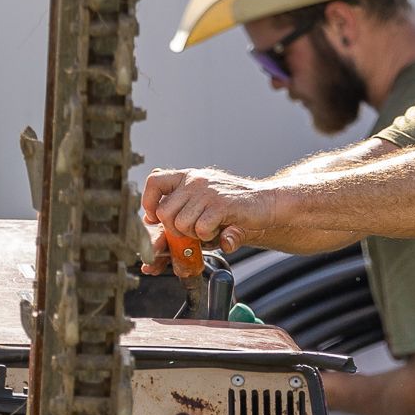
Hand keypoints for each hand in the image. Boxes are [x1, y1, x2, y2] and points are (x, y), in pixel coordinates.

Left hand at [141, 165, 269, 259]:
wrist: (266, 203)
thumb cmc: (232, 207)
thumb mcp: (202, 203)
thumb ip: (177, 214)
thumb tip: (149, 229)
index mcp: (187, 177)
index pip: (154, 181)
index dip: (149, 203)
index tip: (157, 219)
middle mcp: (195, 180)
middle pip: (163, 211)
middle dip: (174, 229)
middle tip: (192, 230)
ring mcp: (207, 192)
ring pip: (181, 223)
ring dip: (194, 234)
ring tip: (209, 229)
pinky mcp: (222, 205)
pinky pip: (201, 229)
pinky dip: (209, 237)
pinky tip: (219, 230)